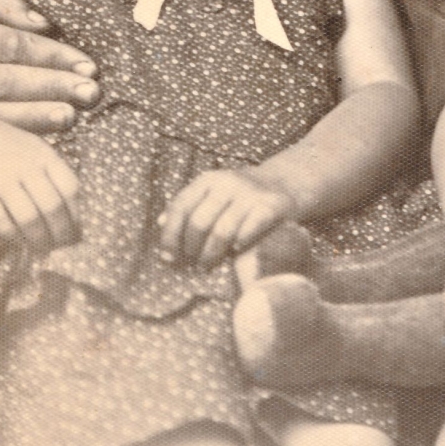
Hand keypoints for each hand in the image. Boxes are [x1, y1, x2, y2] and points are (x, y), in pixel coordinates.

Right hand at [0, 0, 99, 130]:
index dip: (52, 55)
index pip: (11, 46)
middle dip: (53, 86)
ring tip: (73, 115)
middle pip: (5, 81)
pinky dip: (19, 132)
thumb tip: (42, 22)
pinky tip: (47, 132)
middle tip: (90, 91)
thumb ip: (8, 3)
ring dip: (38, 115)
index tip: (87, 64)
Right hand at [0, 108, 80, 251]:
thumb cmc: (10, 145)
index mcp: (44, 155)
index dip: (75, 212)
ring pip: (27, 217)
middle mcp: (25, 167)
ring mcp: (2, 180)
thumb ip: (55, 172)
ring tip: (43, 248)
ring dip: (38, 238)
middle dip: (60, 231)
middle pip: (51, 206)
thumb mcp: (38, 147)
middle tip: (62, 245)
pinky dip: (12, 235)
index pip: (69, 187)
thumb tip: (74, 209)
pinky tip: (18, 241)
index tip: (77, 228)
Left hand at [157, 168, 298, 268]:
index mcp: (208, 180)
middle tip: (193, 263)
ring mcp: (250, 193)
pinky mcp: (270, 205)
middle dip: (192, 249)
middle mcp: (228, 182)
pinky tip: (235, 252)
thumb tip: (160, 222)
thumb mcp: (213, 193)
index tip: (168, 258)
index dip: (170, 235)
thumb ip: (188, 205)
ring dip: (211, 254)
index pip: (180, 206)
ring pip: (222, 231)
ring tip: (208, 265)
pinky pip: (248, 231)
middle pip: (199, 222)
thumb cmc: (240, 195)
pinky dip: (239, 245)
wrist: (284, 182)